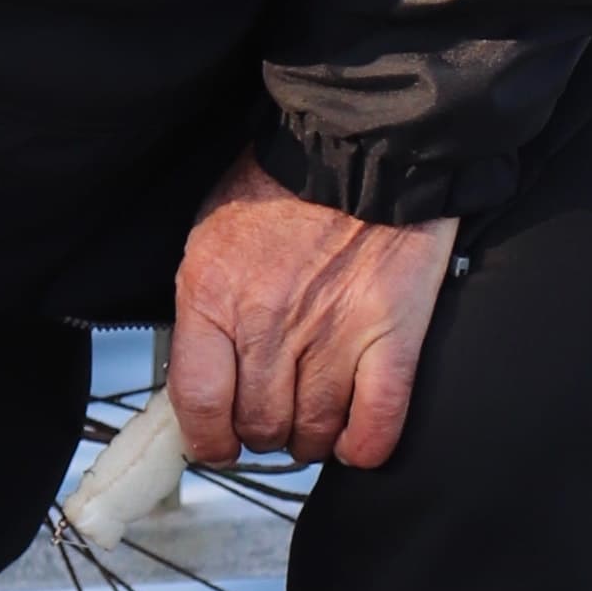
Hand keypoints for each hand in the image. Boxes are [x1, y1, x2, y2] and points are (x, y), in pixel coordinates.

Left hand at [169, 148, 456, 472]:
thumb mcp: (210, 238)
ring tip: (312, 422)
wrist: (361, 144)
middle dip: (262, 435)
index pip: (199, 403)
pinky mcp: (392, 335)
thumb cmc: (283, 186)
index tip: (215, 443)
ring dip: (310, 440)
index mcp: (214, 297)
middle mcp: (269, 325)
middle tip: (271, 419)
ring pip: (314, 432)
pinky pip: (377, 423)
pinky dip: (364, 446)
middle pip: (260, 425)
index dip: (207, 440)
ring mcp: (334, 334)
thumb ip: (203, 309)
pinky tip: (354, 442)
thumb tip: (200, 372)